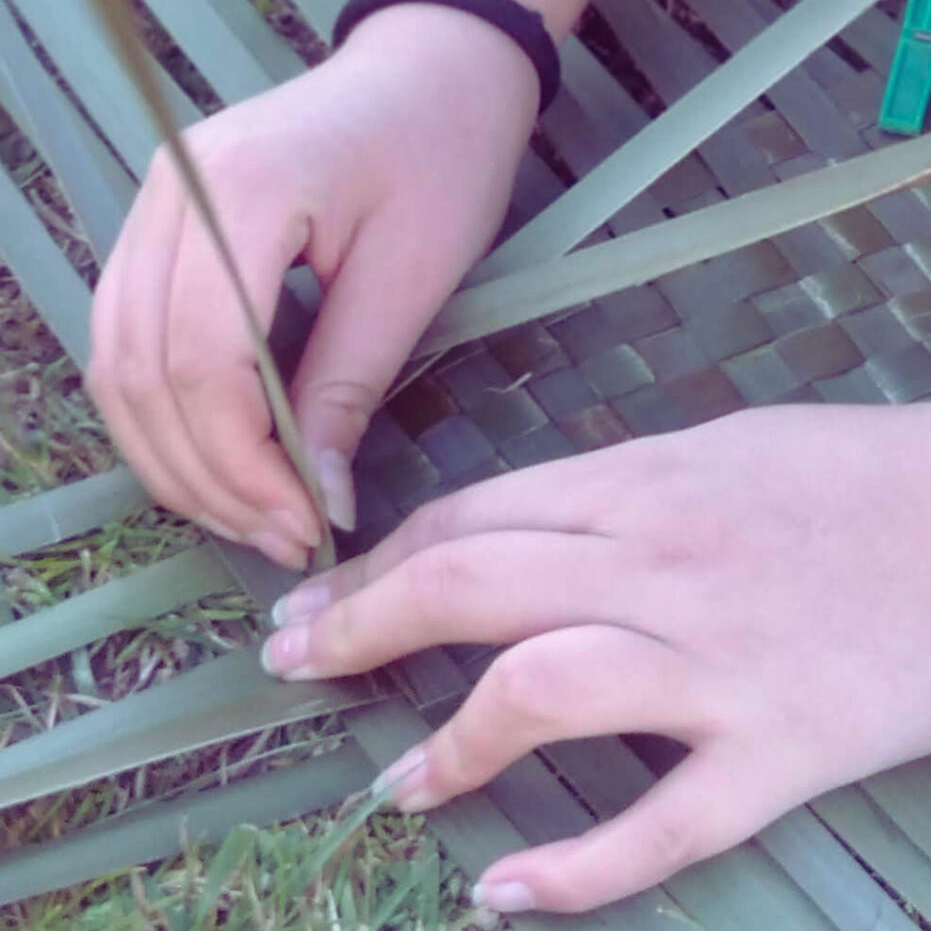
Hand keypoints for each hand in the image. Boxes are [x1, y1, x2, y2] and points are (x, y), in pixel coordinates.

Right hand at [86, 6, 537, 568]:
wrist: (429, 75)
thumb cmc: (442, 160)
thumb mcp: (410, 280)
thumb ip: (348, 388)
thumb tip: (320, 500)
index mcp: (240, 191)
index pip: (204, 363)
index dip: (246, 465)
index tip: (306, 526)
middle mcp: (169, 195)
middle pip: (144, 372)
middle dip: (208, 477)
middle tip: (278, 538)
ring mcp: (153, 206)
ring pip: (119, 365)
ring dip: (175, 458)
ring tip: (247, 515)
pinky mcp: (163, 229)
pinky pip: (131, 340)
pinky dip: (165, 415)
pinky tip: (216, 461)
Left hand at [261, 403, 930, 911]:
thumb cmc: (844, 475)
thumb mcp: (714, 449)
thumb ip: (611, 486)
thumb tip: (522, 521)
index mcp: (639, 484)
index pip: (467, 516)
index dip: (375, 558)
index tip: (316, 592)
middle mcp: (659, 567)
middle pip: (471, 585)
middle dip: (360, 623)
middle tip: (292, 660)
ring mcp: (718, 664)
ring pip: (544, 692)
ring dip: (450, 746)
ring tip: (393, 785)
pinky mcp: (782, 751)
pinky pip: (666, 824)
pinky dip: (579, 871)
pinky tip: (506, 898)